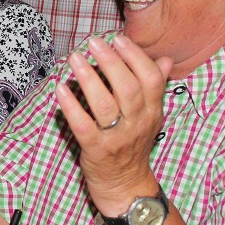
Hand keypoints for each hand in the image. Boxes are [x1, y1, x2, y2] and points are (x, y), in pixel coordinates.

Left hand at [54, 35, 172, 214]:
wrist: (125, 185)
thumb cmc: (133, 143)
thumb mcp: (150, 116)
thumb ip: (155, 87)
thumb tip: (164, 59)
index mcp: (152, 111)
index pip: (151, 79)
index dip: (135, 57)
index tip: (118, 39)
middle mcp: (137, 123)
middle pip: (128, 88)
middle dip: (110, 62)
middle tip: (93, 42)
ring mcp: (117, 137)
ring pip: (104, 105)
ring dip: (88, 79)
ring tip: (75, 58)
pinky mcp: (96, 150)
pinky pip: (83, 125)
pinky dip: (71, 106)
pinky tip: (60, 89)